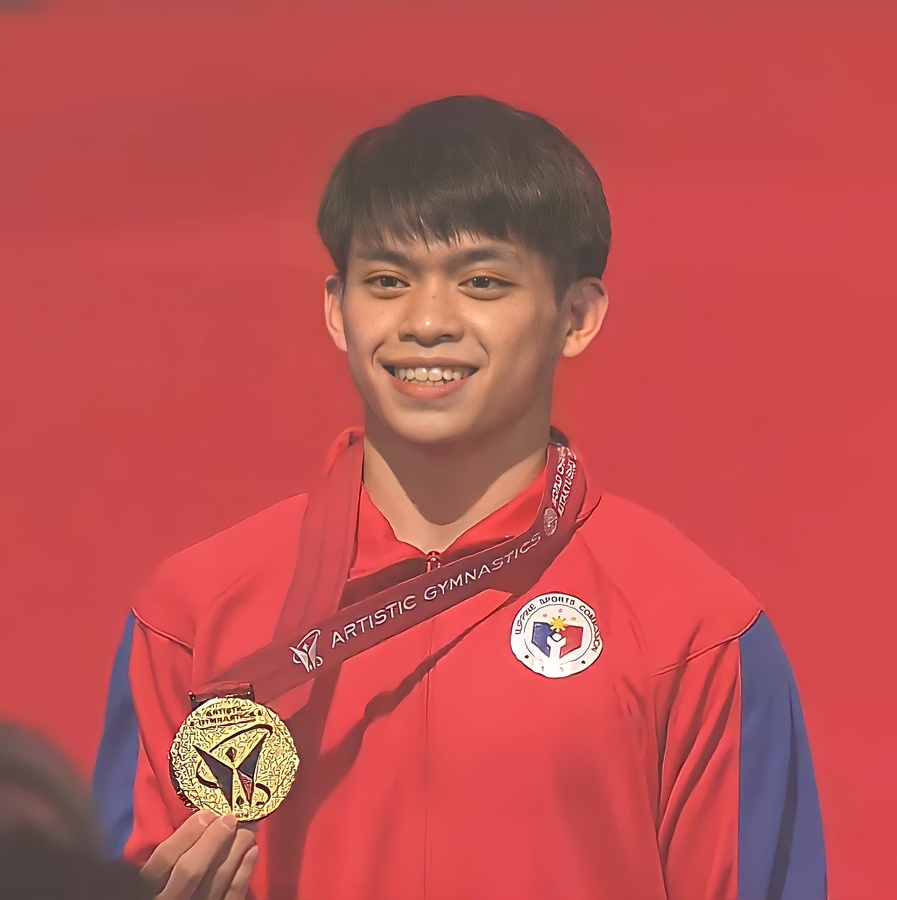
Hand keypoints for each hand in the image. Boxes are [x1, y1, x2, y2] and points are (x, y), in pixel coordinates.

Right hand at [141, 811, 258, 899]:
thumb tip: (197, 820)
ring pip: (217, 880)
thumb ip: (167, 856)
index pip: (165, 858)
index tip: (206, 814)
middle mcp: (170, 899)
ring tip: (246, 830)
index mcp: (149, 887)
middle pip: (191, 869)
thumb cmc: (167, 886)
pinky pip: (233, 895)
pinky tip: (252, 851)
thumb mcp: (155, 875)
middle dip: (213, 840)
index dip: (186, 833)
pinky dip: (245, 871)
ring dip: (235, 850)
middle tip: (230, 819)